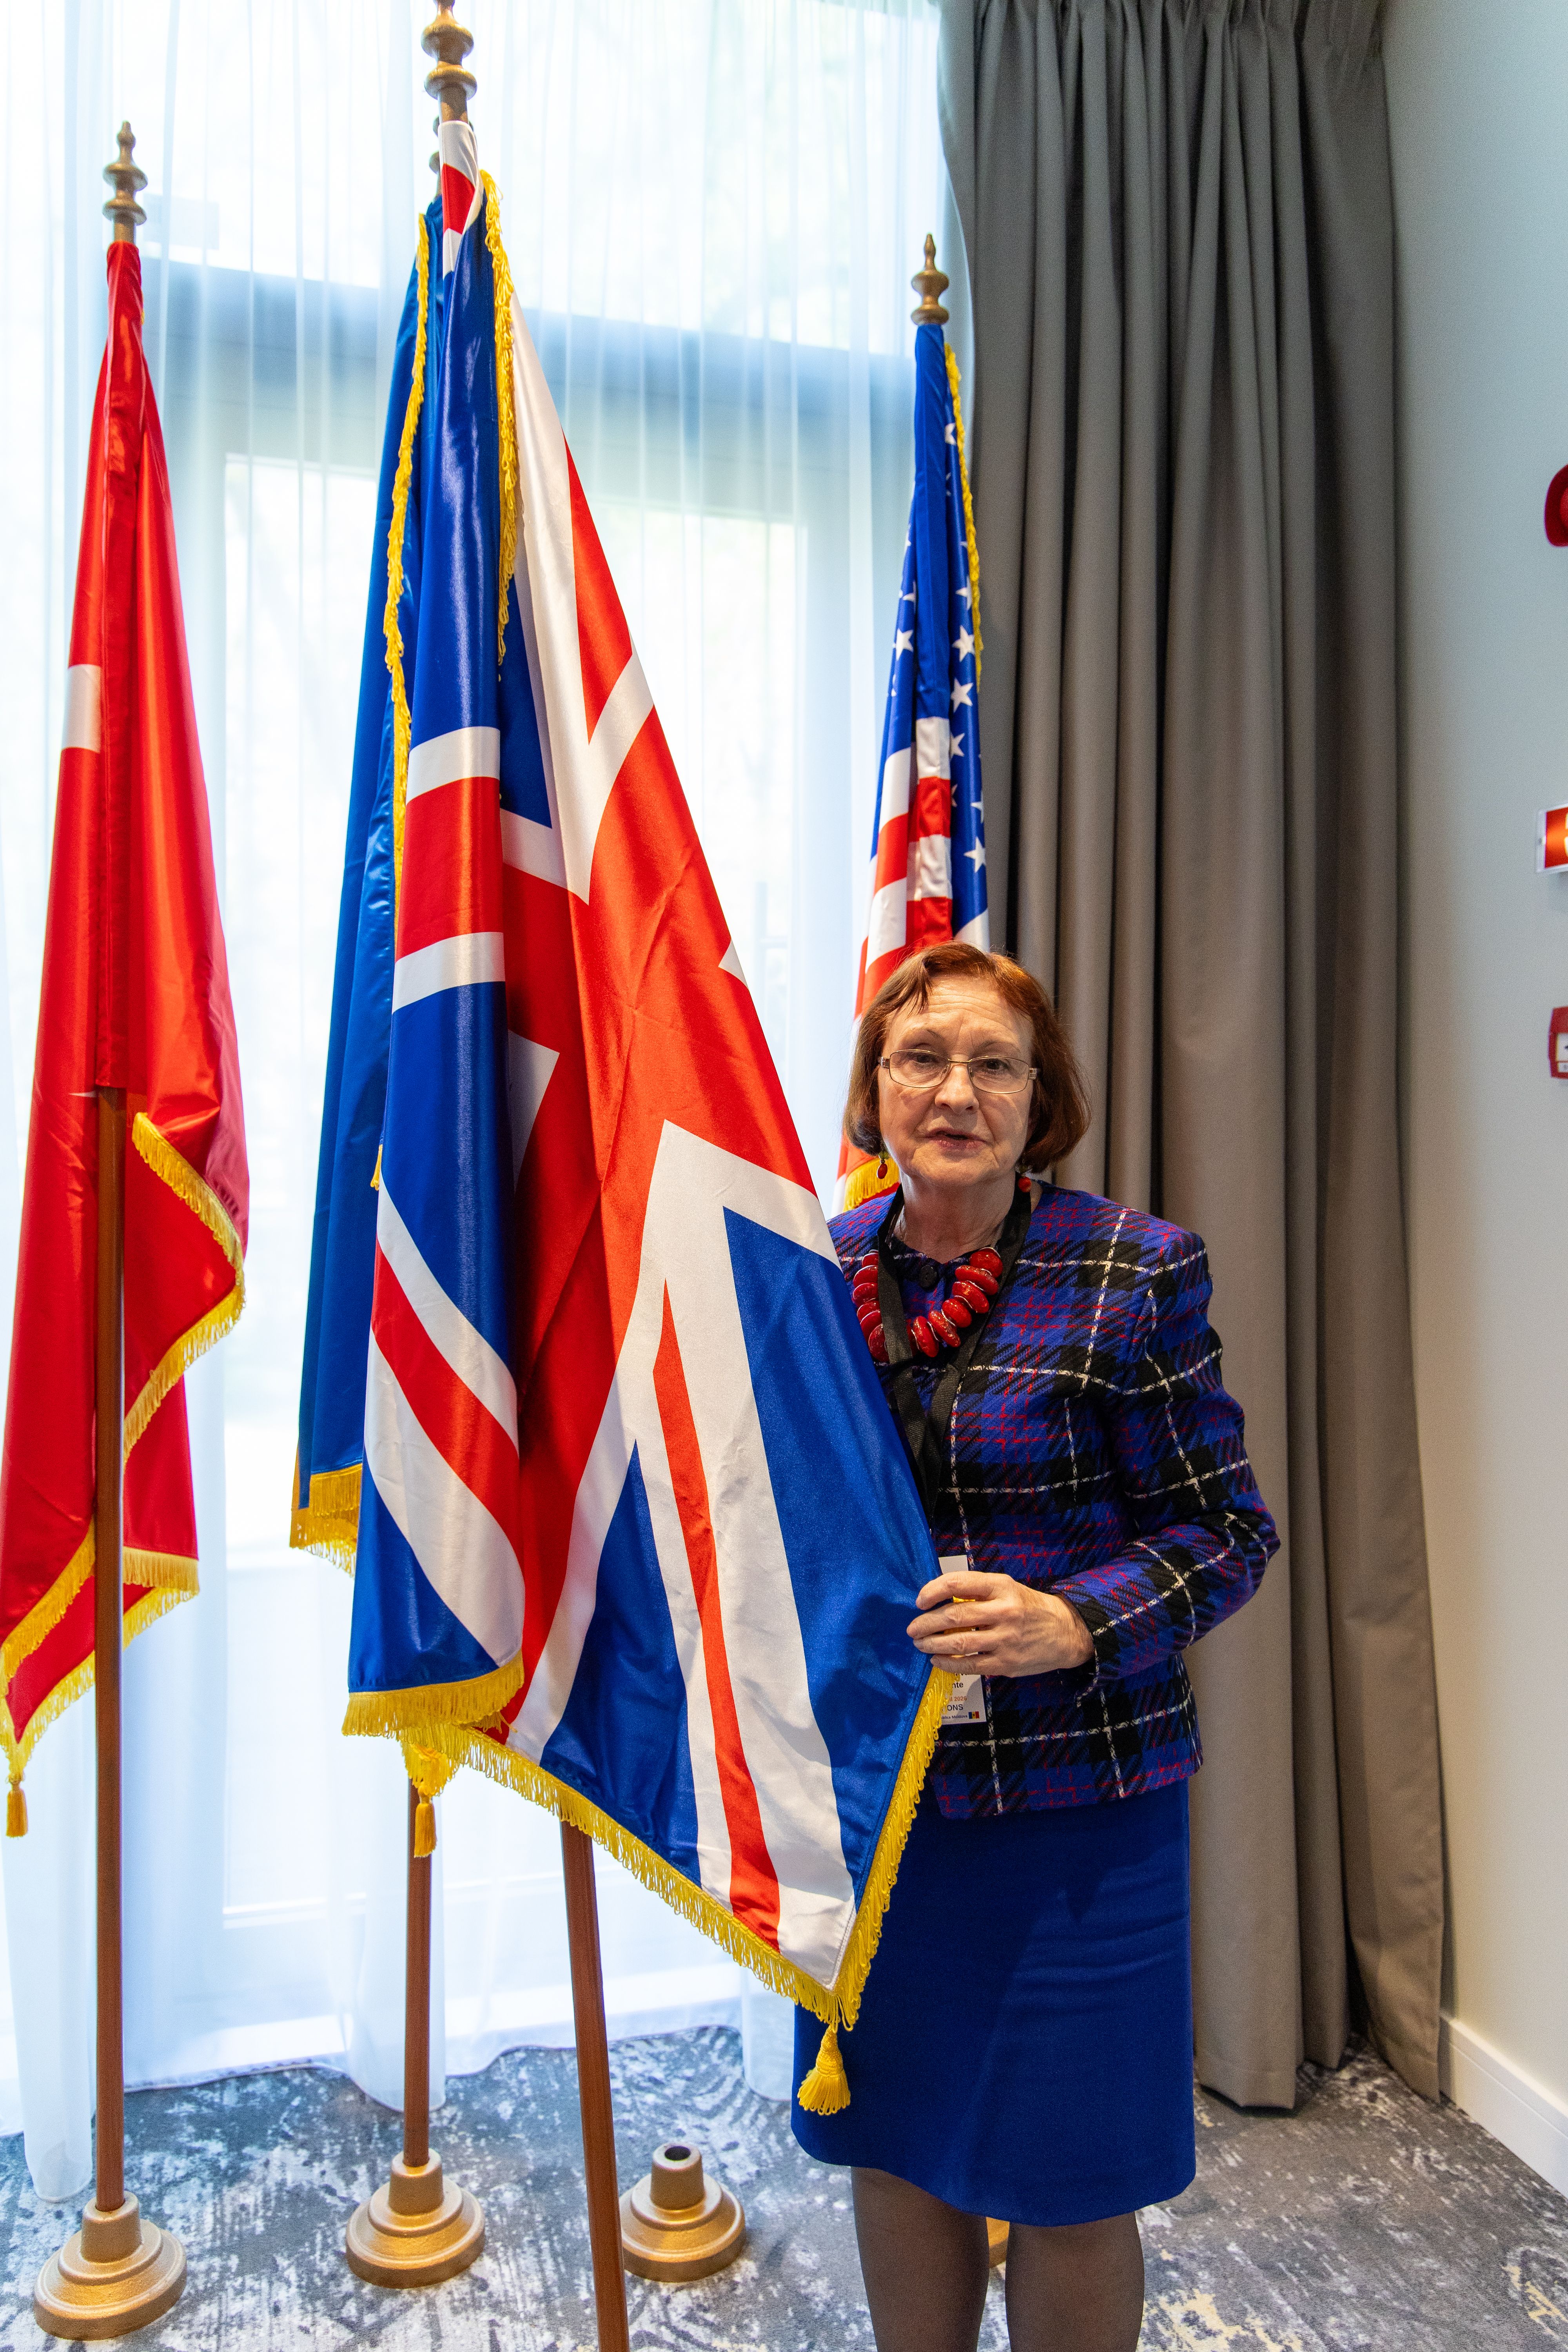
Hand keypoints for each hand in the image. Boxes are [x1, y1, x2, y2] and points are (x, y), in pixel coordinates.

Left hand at [907, 1569, 1094, 1678]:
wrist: (1065, 1633)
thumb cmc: (1028, 1607)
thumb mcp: (1007, 1588)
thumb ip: (977, 1591)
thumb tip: (937, 1600)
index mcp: (1001, 1587)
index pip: (957, 1583)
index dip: (932, 1591)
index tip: (919, 1600)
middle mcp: (1004, 1611)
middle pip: (954, 1616)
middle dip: (926, 1623)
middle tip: (912, 1628)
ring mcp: (1005, 1639)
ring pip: (958, 1643)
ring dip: (932, 1644)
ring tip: (920, 1644)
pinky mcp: (1006, 1663)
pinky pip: (969, 1665)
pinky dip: (948, 1664)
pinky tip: (937, 1660)